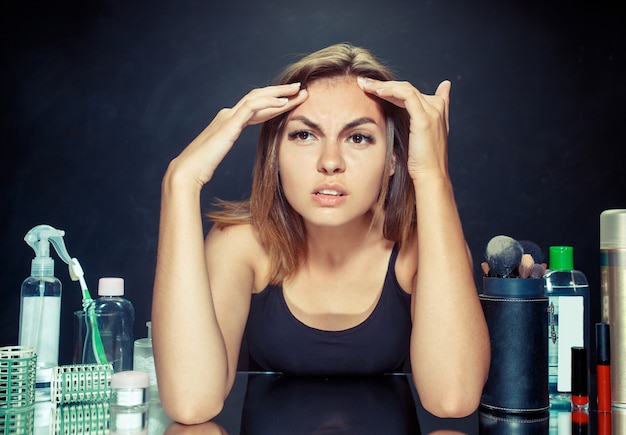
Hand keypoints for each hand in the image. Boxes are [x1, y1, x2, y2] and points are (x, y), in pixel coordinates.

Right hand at [170, 83, 307, 187]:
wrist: (188, 171)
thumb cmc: (203, 168)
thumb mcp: (222, 154)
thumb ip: (230, 146)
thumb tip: (242, 153)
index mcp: (228, 122)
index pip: (256, 106)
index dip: (274, 102)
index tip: (292, 101)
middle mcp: (228, 115)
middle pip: (258, 97)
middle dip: (280, 92)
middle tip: (299, 88)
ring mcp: (228, 117)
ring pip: (257, 97)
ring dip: (279, 93)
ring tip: (297, 91)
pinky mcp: (229, 124)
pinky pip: (252, 107)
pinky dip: (268, 103)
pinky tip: (283, 103)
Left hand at [357, 77, 449, 181]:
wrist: (430, 176)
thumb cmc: (420, 163)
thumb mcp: (415, 140)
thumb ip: (410, 126)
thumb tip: (401, 120)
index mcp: (436, 111)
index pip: (411, 92)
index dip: (392, 88)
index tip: (373, 87)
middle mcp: (437, 108)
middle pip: (406, 88)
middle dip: (383, 84)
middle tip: (363, 82)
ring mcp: (432, 112)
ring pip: (405, 88)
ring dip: (382, 85)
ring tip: (364, 84)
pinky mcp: (424, 119)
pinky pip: (406, 95)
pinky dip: (390, 90)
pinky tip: (376, 91)